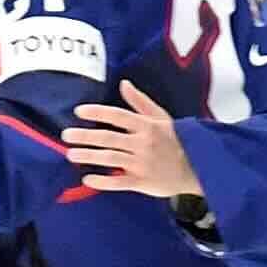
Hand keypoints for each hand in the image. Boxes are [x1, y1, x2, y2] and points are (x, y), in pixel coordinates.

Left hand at [65, 82, 201, 196]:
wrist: (200, 168)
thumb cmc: (179, 141)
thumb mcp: (163, 118)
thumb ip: (140, 102)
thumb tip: (124, 84)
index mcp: (148, 126)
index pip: (118, 116)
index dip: (98, 113)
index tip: (79, 112)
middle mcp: (144, 144)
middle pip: (109, 138)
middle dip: (85, 136)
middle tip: (66, 135)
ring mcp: (143, 163)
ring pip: (110, 158)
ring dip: (89, 156)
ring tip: (71, 154)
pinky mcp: (144, 182)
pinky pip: (119, 182)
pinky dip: (102, 181)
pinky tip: (88, 179)